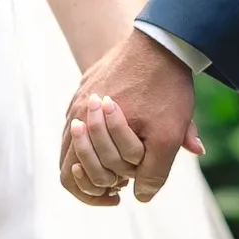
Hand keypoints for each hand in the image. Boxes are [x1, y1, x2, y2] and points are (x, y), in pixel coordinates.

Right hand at [60, 30, 204, 205]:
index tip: (121, 192)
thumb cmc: (165, 89)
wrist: (163, 41)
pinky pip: (80, 120)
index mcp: (88, 125)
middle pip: (68, 161)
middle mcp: (76, 112)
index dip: (96, 191)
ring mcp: (78, 98)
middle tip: (120, 181)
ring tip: (119, 164)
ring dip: (94, 159)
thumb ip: (156, 171)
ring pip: (73, 141)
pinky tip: (116, 140)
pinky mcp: (85, 86)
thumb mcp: (169, 135)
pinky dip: (93, 139)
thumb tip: (141, 197)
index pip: (72, 175)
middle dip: (94, 177)